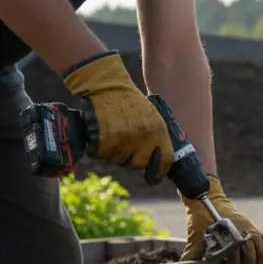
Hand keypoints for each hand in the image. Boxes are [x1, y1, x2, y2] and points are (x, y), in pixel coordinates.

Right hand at [62, 51, 173, 182]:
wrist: (107, 85)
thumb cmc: (128, 101)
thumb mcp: (152, 117)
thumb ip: (155, 137)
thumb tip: (156, 160)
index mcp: (160, 131)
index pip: (165, 160)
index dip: (158, 172)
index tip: (152, 178)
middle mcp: (145, 137)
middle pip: (137, 164)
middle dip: (128, 159)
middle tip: (122, 145)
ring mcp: (126, 139)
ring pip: (117, 160)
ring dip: (112, 153)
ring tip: (110, 135)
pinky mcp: (107, 138)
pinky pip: (101, 155)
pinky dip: (97, 149)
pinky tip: (99, 136)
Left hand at [181, 175, 262, 263]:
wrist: (209, 199)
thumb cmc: (200, 220)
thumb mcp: (195, 237)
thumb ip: (192, 254)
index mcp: (228, 238)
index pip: (235, 261)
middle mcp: (242, 234)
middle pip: (252, 259)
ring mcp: (251, 230)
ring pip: (262, 253)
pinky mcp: (254, 227)